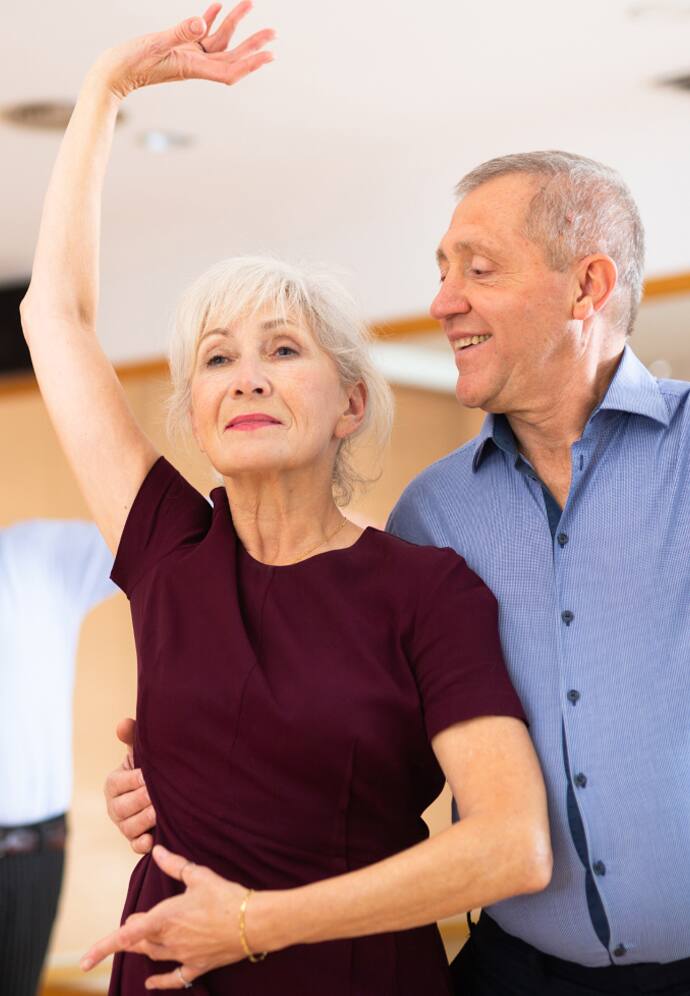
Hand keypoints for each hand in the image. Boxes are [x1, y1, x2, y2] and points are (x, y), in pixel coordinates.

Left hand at [80, 845, 264, 988]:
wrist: (254, 922)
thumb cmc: (226, 896)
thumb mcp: (199, 876)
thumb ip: (175, 865)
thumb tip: (156, 851)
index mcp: (165, 918)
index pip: (127, 934)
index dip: (103, 947)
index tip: (85, 961)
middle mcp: (169, 940)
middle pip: (140, 941)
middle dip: (132, 932)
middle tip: (132, 919)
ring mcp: (183, 955)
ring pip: (153, 955)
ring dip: (143, 947)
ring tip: (138, 940)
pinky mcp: (197, 965)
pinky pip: (174, 978)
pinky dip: (160, 980)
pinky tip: (150, 982)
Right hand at [94, 2, 274, 99]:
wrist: (112, 74)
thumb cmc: (130, 64)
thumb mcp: (156, 45)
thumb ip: (179, 33)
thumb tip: (203, 23)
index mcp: (193, 67)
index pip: (230, 69)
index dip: (251, 63)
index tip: (269, 55)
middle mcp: (195, 63)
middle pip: (231, 55)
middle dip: (253, 44)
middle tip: (273, 32)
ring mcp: (187, 55)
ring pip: (218, 39)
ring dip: (235, 23)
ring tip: (250, 3)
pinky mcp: (177, 47)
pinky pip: (200, 33)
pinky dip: (212, 20)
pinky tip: (218, 6)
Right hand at [104, 717, 155, 853]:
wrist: (165, 790)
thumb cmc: (150, 767)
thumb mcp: (142, 752)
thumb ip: (132, 737)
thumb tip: (123, 723)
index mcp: (113, 784)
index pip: (118, 784)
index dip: (134, 780)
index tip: (149, 775)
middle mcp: (114, 806)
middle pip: (122, 808)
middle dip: (141, 801)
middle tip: (158, 795)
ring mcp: (124, 825)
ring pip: (128, 827)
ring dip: (145, 820)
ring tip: (161, 812)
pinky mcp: (135, 840)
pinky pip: (135, 847)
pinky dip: (143, 844)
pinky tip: (154, 840)